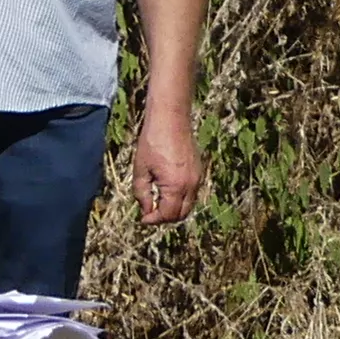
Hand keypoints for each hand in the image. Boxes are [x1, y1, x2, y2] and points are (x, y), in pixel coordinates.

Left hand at [134, 110, 205, 228]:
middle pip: (181, 214)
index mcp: (176, 186)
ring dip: (174, 208)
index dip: (154, 220)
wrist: (170, 118)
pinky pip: (192, 192)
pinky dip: (180, 198)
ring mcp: (197, 177)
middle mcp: (191, 185)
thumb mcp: (140, 169)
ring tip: (156, 201)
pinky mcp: (199, 170)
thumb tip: (146, 210)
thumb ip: (142, 193)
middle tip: (149, 212)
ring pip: (188, 204)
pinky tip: (166, 190)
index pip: (168, 215)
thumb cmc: (153, 141)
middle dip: (165, 217)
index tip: (143, 218)